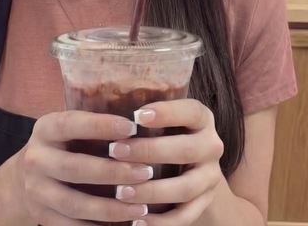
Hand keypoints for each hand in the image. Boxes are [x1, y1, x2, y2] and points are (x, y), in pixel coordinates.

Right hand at [21, 110, 153, 224]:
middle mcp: (36, 159)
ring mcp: (36, 191)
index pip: (71, 124)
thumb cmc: (66, 145)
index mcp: (45, 129)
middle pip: (75, 168)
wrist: (26, 176)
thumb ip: (97, 125)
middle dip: (113, 172)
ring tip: (141, 207)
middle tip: (145, 173)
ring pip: (75, 204)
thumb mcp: (72, 128)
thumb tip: (141, 122)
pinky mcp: (41, 217)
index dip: (101, 125)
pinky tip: (123, 225)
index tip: (132, 128)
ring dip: (110, 208)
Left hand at [109, 99, 223, 224]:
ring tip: (121, 192)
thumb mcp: (161, 117)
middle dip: (149, 151)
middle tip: (115, 151)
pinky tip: (136, 222)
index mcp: (201, 118)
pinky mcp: (204, 203)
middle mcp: (211, 145)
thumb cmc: (163, 131)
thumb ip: (143, 112)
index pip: (190, 111)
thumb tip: (97, 95)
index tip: (138, 116)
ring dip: (151, 191)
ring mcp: (210, 177)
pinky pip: (185, 216)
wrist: (193, 165)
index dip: (167, 113)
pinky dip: (161, 222)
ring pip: (185, 187)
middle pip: (186, 149)